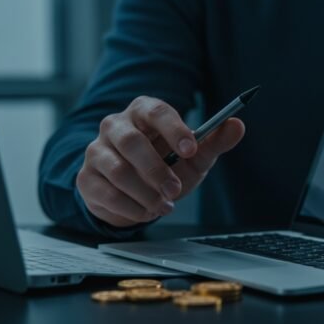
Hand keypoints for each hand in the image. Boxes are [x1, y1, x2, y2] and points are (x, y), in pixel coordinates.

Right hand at [76, 96, 244, 226]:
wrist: (136, 193)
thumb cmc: (167, 164)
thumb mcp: (194, 155)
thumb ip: (214, 140)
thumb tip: (237, 125)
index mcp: (143, 112)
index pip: (156, 112)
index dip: (175, 130)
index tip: (191, 150)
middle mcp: (115, 126)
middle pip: (131, 141)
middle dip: (157, 170)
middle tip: (175, 190)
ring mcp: (96, 151)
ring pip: (117, 170)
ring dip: (145, 193)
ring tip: (164, 206)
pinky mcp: (86, 178)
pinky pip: (106, 193)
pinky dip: (131, 207)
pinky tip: (146, 211)